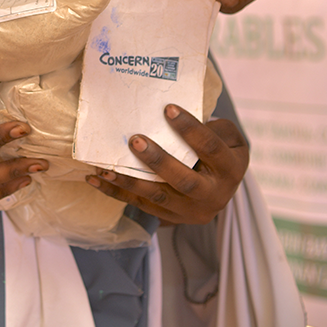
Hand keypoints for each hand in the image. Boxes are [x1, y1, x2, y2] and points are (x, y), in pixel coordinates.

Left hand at [86, 105, 248, 225]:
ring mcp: (190, 211)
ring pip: (157, 197)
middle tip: (135, 140)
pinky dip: (117, 192)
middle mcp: (213, 196)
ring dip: (129, 181)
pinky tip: (96, 180)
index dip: (190, 129)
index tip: (168, 109)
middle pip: (183, 180)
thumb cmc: (222, 151)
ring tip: (106, 168)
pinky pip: (140, 204)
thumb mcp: (229, 137)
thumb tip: (174, 116)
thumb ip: (212, 126)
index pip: (210, 148)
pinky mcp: (170, 217)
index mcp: (230, 170)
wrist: (222, 187)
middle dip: (157, 161)